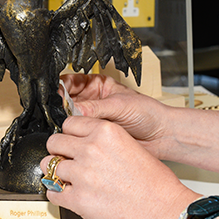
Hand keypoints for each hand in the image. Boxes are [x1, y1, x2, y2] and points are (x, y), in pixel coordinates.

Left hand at [43, 116, 200, 218]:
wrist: (164, 211)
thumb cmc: (156, 184)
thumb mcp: (132, 147)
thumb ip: (104, 142)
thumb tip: (86, 144)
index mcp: (106, 132)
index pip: (70, 123)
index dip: (69, 134)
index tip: (70, 141)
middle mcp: (91, 149)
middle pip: (55, 142)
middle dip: (58, 151)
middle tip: (64, 159)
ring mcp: (82, 174)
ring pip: (49, 166)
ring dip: (56, 173)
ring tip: (68, 179)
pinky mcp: (77, 199)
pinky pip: (52, 192)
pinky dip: (57, 194)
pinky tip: (67, 194)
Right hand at [59, 74, 173, 157]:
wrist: (161, 135)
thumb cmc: (148, 113)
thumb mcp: (120, 105)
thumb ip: (95, 108)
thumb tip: (73, 111)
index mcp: (98, 85)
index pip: (72, 82)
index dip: (62, 88)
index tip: (57, 96)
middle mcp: (92, 101)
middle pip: (67, 101)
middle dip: (61, 106)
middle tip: (60, 113)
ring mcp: (92, 119)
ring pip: (69, 119)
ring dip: (66, 122)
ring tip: (66, 125)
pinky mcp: (94, 136)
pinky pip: (77, 135)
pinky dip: (73, 136)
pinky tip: (73, 136)